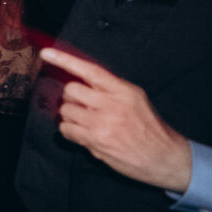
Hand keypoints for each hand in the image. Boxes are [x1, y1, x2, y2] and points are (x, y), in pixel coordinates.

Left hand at [40, 48, 191, 190]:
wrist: (164, 157)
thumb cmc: (149, 128)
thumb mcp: (136, 100)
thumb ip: (110, 90)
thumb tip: (81, 81)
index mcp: (124, 91)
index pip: (90, 70)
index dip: (65, 60)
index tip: (46, 53)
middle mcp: (112, 104)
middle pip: (71, 90)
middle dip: (71, 97)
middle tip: (82, 106)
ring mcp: (103, 123)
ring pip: (66, 110)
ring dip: (70, 115)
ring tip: (85, 122)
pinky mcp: (95, 141)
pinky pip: (66, 129)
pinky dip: (69, 131)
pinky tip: (82, 134)